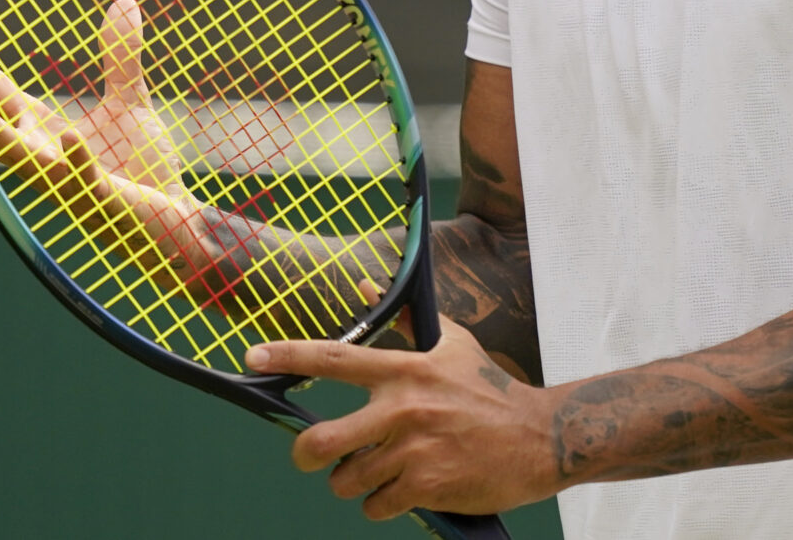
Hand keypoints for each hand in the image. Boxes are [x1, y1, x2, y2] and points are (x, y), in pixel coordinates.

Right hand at [0, 0, 223, 297]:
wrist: (176, 223)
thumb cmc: (143, 171)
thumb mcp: (128, 106)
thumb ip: (120, 60)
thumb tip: (123, 4)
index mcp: (44, 133)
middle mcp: (45, 158)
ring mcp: (69, 182)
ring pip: (22, 159)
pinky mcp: (102, 198)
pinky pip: (83, 179)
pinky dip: (75, 159)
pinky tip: (68, 136)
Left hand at [246, 312, 558, 519]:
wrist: (540, 437)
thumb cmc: (492, 390)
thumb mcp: (454, 344)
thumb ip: (408, 321)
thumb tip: (363, 285)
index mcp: (405, 371)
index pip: (335, 358)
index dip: (289, 356)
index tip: (253, 358)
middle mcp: (403, 409)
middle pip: (322, 440)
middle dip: (305, 455)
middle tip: (310, 457)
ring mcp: (413, 451)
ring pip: (347, 481)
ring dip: (355, 483)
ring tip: (379, 473)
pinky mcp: (426, 486)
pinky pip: (376, 506)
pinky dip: (382, 505)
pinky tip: (404, 491)